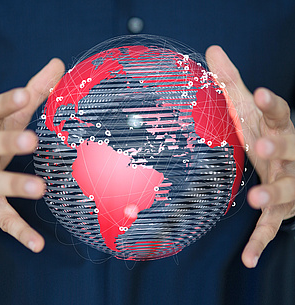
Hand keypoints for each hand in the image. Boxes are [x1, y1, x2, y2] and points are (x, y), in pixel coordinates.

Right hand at [0, 58, 64, 251]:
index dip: (6, 102)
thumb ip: (33, 91)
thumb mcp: (8, 113)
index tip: (26, 93)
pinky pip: (2, 219)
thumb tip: (60, 63)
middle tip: (29, 139)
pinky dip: (19, 232)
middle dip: (6, 142)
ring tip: (38, 188)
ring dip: (13, 184)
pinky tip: (38, 244)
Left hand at [206, 46, 294, 267]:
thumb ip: (232, 82)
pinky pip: (272, 227)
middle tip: (263, 145)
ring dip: (274, 194)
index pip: (281, 113)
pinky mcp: (282, 209)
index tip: (260, 92)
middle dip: (278, 148)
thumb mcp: (248, 109)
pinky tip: (248, 260)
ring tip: (257, 198)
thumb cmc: (266, 134)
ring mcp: (289, 184)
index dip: (272, 104)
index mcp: (279, 130)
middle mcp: (289, 156)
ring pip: (287, 189)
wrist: (290, 164)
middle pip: (290, 150)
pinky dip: (261, 242)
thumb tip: (212, 49)